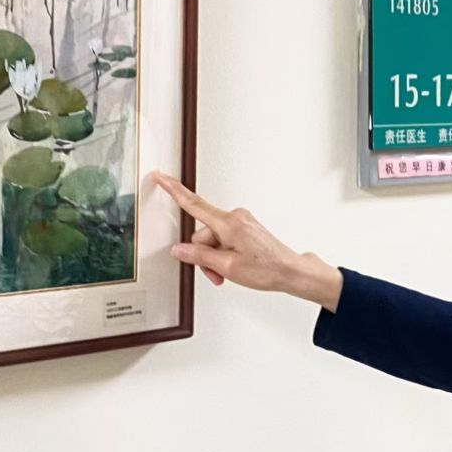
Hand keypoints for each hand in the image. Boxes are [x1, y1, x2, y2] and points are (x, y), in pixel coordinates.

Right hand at [150, 172, 344, 309]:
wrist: (290, 271)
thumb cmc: (267, 269)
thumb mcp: (227, 267)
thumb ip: (199, 256)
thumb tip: (179, 249)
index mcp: (229, 223)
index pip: (193, 204)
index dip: (173, 190)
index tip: (161, 177)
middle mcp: (235, 216)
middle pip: (202, 235)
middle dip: (204, 255)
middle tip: (217, 274)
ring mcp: (241, 221)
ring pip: (212, 240)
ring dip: (215, 258)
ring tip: (228, 273)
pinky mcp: (245, 227)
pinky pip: (224, 239)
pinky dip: (223, 254)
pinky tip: (233, 265)